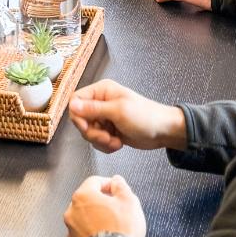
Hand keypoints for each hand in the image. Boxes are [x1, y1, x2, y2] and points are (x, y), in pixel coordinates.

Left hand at [63, 174, 146, 236]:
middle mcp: (72, 211)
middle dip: (102, 202)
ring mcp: (71, 230)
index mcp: (83, 196)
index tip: (118, 190)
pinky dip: (93, 233)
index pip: (95, 181)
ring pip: (85, 218)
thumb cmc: (121, 228)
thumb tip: (116, 181)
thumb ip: (121, 186)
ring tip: (113, 226)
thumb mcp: (128, 201)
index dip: (109, 183)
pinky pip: (84, 234)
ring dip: (97, 218)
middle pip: (88, 200)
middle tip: (117, 208)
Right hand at [68, 79, 186, 153]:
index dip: (77, 116)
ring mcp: (104, 117)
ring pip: (88, 132)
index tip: (86, 127)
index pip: (76, 100)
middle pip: (80, 119)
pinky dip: (105, 146)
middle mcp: (100, 102)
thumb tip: (72, 105)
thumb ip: (93, 109)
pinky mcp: (108, 130)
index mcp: (101, 91)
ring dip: (100, 141)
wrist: (163, 131)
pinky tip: (118, 144)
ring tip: (115, 142)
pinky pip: (96, 140)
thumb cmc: (146, 116)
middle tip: (106, 138)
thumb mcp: (118, 111)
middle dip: (92, 133)